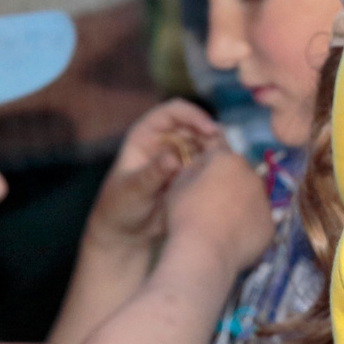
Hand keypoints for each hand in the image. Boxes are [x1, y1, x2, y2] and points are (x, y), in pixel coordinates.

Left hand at [86, 100, 220, 252]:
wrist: (127, 232)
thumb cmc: (120, 207)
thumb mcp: (133, 190)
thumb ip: (152, 173)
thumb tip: (173, 159)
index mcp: (145, 135)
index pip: (173, 111)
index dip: (193, 115)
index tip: (210, 130)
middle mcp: (165, 141)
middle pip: (195, 125)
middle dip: (211, 134)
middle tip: (223, 151)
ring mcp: (179, 156)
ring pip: (205, 142)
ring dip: (216, 150)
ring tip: (223, 166)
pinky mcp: (190, 173)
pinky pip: (208, 162)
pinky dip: (216, 165)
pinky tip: (221, 177)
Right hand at [162, 142, 273, 274]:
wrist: (205, 251)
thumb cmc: (187, 214)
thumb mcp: (177, 185)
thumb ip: (190, 170)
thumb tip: (199, 168)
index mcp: (230, 160)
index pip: (216, 156)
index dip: (203, 169)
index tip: (193, 184)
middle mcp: (253, 176)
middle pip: (237, 176)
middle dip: (225, 185)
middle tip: (207, 205)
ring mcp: (265, 201)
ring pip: (250, 198)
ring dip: (238, 205)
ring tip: (220, 224)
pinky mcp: (270, 225)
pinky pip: (257, 221)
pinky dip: (247, 226)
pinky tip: (231, 238)